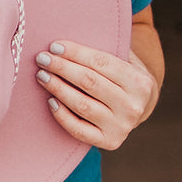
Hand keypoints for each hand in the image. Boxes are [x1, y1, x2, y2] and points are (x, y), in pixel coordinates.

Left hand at [35, 40, 157, 149]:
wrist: (139, 108)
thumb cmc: (122, 77)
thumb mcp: (125, 59)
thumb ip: (106, 48)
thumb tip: (67, 39)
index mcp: (140, 82)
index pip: (102, 63)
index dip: (75, 53)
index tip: (54, 46)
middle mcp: (133, 106)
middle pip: (90, 82)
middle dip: (62, 68)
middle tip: (42, 59)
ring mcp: (122, 127)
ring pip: (83, 105)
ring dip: (58, 88)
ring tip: (42, 75)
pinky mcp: (110, 142)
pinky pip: (80, 130)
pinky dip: (62, 115)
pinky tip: (50, 101)